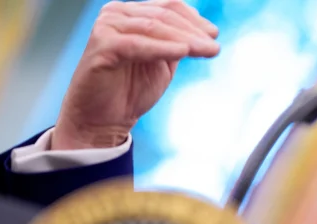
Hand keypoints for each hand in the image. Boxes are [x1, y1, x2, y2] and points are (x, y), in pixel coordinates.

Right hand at [52, 0, 218, 150]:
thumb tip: (208, 32)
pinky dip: (162, 48)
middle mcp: (116, 14)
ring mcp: (107, 27)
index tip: (214, 35)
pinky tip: (183, 52)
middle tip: (215, 46)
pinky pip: (138, 44)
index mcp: (131, 14)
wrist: (103, 120)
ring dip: (185, 39)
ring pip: (154, 27)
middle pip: (163, 15)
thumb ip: (179, 44)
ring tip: (207, 50)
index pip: (168, 7)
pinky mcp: (102, 45)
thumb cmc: (131, 91)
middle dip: (194, 31)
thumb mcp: (163, 63)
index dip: (194, 20)